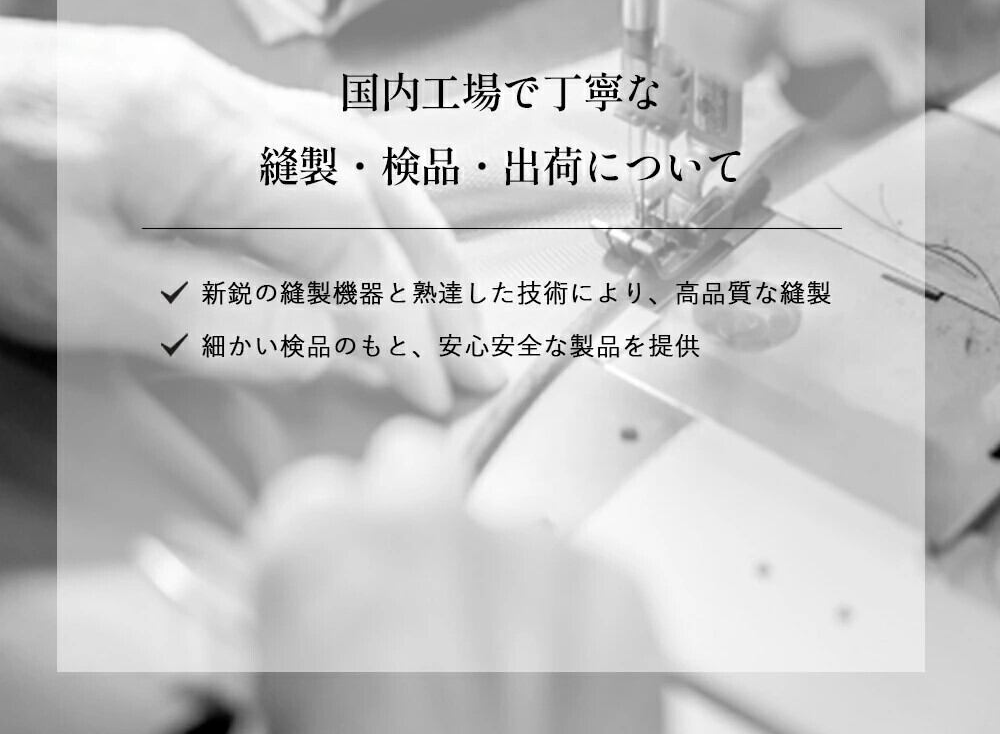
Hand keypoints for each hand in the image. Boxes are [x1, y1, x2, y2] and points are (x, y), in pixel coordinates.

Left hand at [0, 18, 503, 412]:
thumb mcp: (83, 290)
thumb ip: (218, 318)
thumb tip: (332, 342)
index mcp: (193, 132)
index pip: (341, 232)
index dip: (397, 315)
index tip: (432, 384)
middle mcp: (222, 90)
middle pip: (370, 180)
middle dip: (436, 272)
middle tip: (482, 346)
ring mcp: (211, 82)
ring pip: (354, 151)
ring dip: (417, 231)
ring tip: (458, 295)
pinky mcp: (194, 92)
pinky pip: (314, 139)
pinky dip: (369, 197)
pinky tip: (391, 227)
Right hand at [250, 419, 663, 732]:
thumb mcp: (290, 714)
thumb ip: (299, 636)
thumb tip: (312, 612)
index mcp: (324, 554)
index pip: (310, 491)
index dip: (321, 548)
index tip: (334, 590)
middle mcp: (429, 523)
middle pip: (411, 467)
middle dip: (409, 523)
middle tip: (418, 611)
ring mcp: (535, 548)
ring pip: (498, 529)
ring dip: (495, 582)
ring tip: (499, 683)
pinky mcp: (617, 586)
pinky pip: (576, 573)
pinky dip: (567, 618)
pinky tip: (558, 695)